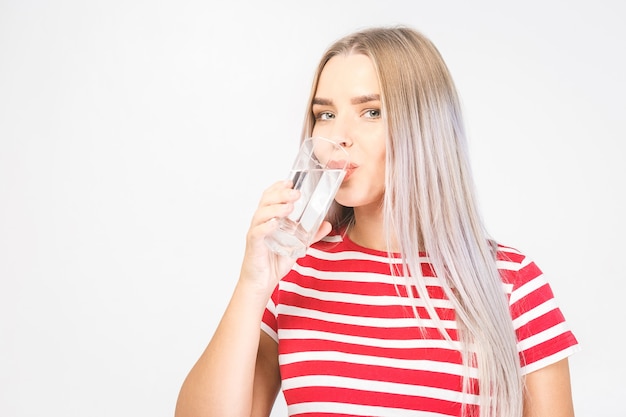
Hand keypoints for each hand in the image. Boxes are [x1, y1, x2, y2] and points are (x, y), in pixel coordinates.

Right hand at [239, 180, 330, 296]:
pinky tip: (275, 223)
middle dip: (280, 194)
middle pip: (266, 201)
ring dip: (275, 208)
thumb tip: (327, 224)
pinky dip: (266, 226)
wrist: (262, 282)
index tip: (291, 182)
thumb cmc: (274, 261)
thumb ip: (311, 235)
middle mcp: (261, 222)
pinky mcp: (254, 245)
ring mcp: (256, 233)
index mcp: (269, 218)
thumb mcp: (298, 245)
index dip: (279, 187)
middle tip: (296, 194)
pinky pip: (257, 232)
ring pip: (261, 214)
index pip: (270, 197)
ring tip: (289, 207)